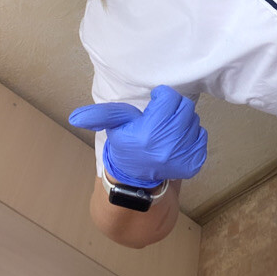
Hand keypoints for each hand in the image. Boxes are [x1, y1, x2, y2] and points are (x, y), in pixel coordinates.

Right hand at [69, 85, 207, 187]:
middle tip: (162, 116)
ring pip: (194, 121)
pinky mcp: (194, 163)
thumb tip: (75, 117)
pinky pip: (201, 137)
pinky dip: (192, 136)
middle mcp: (168, 144)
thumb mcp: (114, 126)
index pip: (169, 97)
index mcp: (148, 132)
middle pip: (185, 107)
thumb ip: (99, 115)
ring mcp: (183, 155)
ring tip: (168, 130)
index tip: (155, 103)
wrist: (137, 178)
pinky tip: (177, 142)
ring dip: (183, 122)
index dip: (162, 97)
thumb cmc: (127, 144)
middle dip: (173, 108)